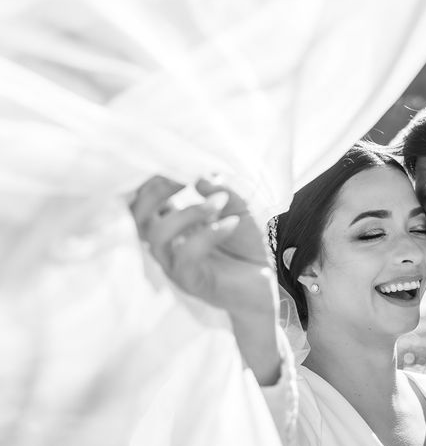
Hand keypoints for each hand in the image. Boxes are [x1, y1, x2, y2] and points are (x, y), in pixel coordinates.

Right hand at [130, 175, 274, 319]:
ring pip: (159, 236)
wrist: (266, 283)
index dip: (151, 181)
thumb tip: (200, 176)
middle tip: (186, 178)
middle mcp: (168, 246)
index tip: (174, 163)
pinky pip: (187, 256)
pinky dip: (209, 234)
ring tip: (220, 201)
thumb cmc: (247, 246)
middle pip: (137, 217)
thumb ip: (220, 191)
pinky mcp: (191, 282)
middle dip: (157, 192)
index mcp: (173, 226)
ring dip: (189, 212)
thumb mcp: (238, 209)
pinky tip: (232, 224)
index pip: (143, 202)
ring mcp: (175, 266)